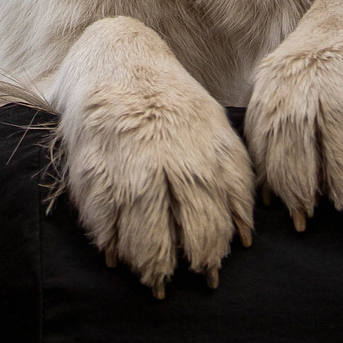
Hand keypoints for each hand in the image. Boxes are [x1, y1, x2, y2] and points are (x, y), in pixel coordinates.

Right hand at [52, 16, 256, 296]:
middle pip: (196, 232)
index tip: (216, 272)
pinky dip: (113, 247)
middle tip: (191, 283)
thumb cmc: (171, 106)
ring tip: (155, 282)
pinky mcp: (97, 172)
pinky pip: (106, 224)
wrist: (117, 59)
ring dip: (155, 267)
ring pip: (151, 238)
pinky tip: (117, 259)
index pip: (232, 211)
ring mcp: (135, 168)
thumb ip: (230, 180)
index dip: (224, 246)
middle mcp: (177, 162)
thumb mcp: (212, 130)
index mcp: (212, 150)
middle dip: (197, 265)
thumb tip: (245, 240)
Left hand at [243, 0, 342, 229]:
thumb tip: (266, 201)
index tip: (299, 220)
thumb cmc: (313, 69)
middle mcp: (310, 91)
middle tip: (329, 219)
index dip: (287, 189)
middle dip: (319, 193)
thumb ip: (273, 141)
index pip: (274, 151)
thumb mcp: (281, 93)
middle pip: (308, 153)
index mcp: (278, 95)